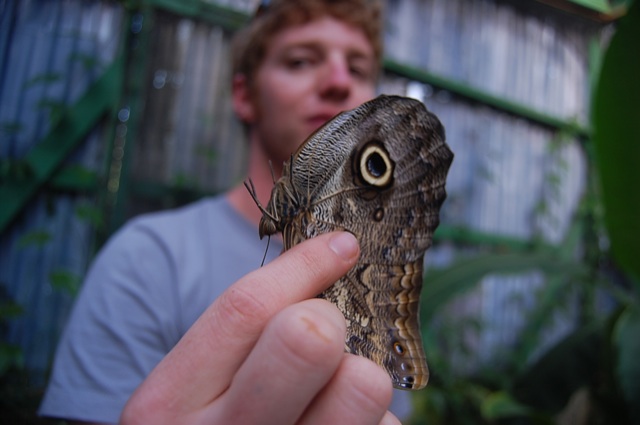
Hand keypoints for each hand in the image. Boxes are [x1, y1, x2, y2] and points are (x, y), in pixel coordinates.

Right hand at [120, 232, 399, 424]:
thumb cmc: (212, 424)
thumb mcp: (197, 385)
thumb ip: (245, 335)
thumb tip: (335, 256)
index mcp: (168, 402)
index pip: (244, 309)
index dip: (303, 265)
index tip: (342, 246)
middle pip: (306, 339)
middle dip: (330, 317)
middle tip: (329, 327)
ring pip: (360, 385)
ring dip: (361, 374)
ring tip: (338, 390)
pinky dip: (373, 418)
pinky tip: (341, 424)